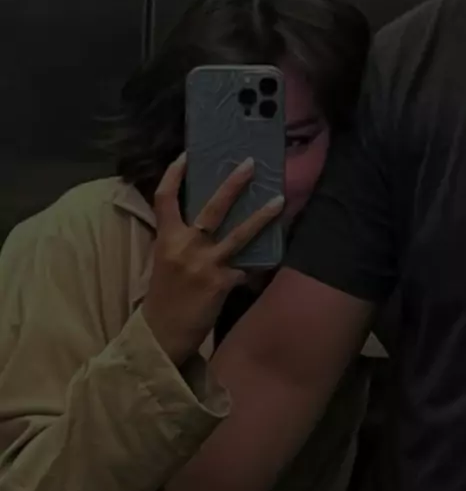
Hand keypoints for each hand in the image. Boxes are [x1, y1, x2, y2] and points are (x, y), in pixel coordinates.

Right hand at [142, 152, 283, 364]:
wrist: (162, 335)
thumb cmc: (164, 299)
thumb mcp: (164, 264)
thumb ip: (181, 242)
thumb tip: (205, 226)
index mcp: (166, 239)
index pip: (165, 198)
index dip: (175, 175)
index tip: (187, 155)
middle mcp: (185, 247)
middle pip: (211, 208)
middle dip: (232, 184)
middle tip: (250, 164)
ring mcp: (204, 264)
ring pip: (238, 234)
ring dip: (260, 216)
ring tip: (278, 201)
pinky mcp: (221, 283)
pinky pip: (246, 267)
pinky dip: (258, 264)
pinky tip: (271, 258)